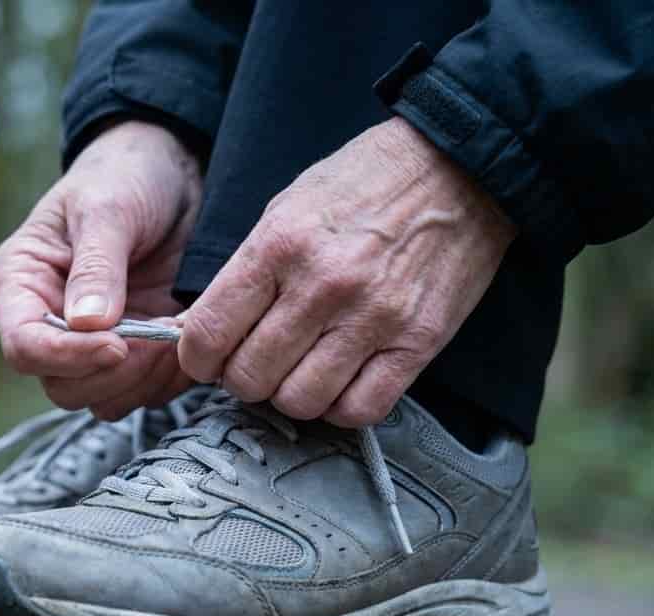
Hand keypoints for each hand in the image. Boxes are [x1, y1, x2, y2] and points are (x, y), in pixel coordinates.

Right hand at [0, 120, 201, 418]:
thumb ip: (96, 266)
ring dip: (144, 379)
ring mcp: (93, 342)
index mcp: (23, 283)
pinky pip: (144, 392)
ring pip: (102, 399)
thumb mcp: (109, 210)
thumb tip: (85, 324)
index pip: (24, 347)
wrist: (172, 171)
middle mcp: (51, 322)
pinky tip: (186, 336)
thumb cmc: (126, 176)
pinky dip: (169, 376)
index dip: (66, 357)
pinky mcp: (135, 352)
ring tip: (174, 332)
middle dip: (112, 372)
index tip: (117, 343)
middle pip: (62, 387)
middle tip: (156, 336)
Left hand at [178, 117, 515, 426]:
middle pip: (251, 377)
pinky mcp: (417, 341)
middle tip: (256, 363)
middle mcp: (322, 285)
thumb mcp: (286, 208)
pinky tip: (339, 383)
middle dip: (242, 379)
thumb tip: (204, 329)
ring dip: (290, 396)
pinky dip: (341, 408)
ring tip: (298, 371)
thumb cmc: (365, 184)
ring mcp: (373, 316)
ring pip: (301, 401)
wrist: (455, 167)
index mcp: (279, 245)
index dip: (197, 359)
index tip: (207, 358)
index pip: (209, 333)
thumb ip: (246, 271)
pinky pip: (361, 409)